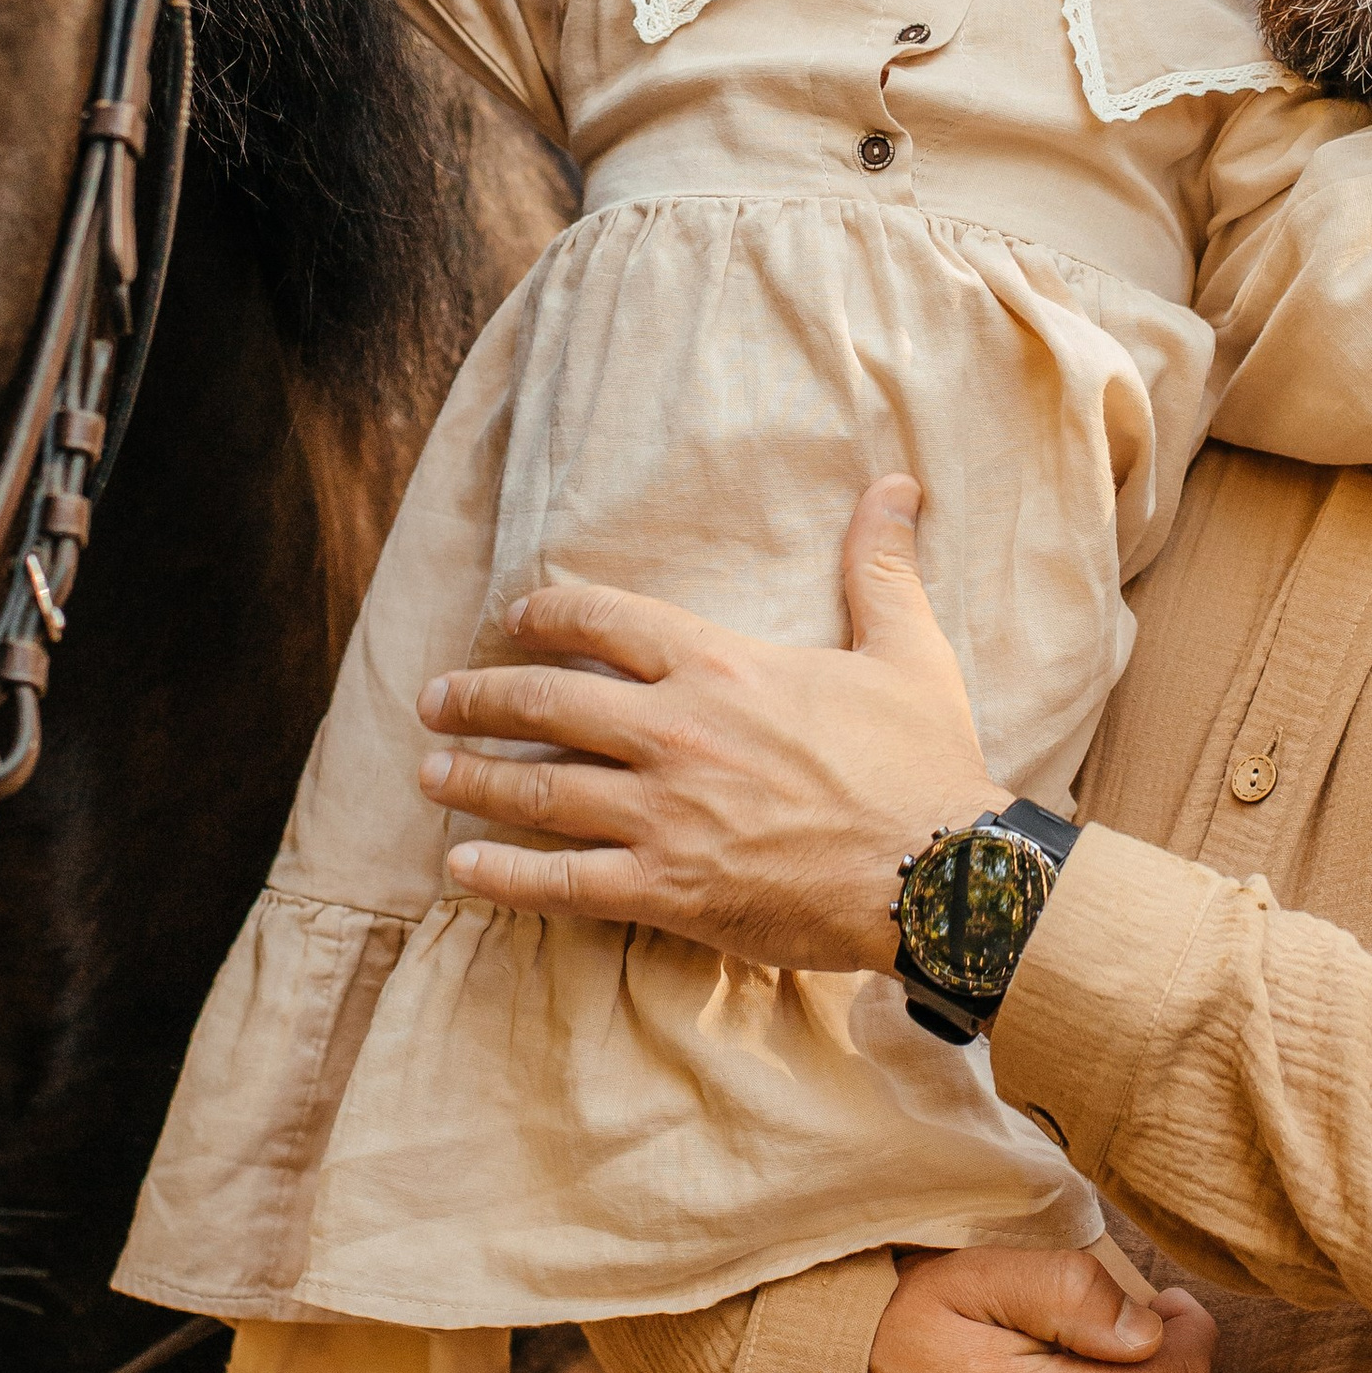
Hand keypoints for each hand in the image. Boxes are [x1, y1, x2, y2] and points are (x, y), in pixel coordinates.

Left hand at [418, 478, 996, 969]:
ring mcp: (664, 814)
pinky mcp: (668, 888)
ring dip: (472, 780)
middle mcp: (676, 732)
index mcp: (720, 666)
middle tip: (433, 699)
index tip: (511, 619)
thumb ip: (880, 566)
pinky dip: (503, 875)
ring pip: (538, 790)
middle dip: (479, 698)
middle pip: (546, 704)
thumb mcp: (906, 649)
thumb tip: (896, 483)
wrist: (944, 875)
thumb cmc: (924, 760)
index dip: (548, 616)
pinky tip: (459, 869)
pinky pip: (562, 880)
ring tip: (427, 772)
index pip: (605, 623)